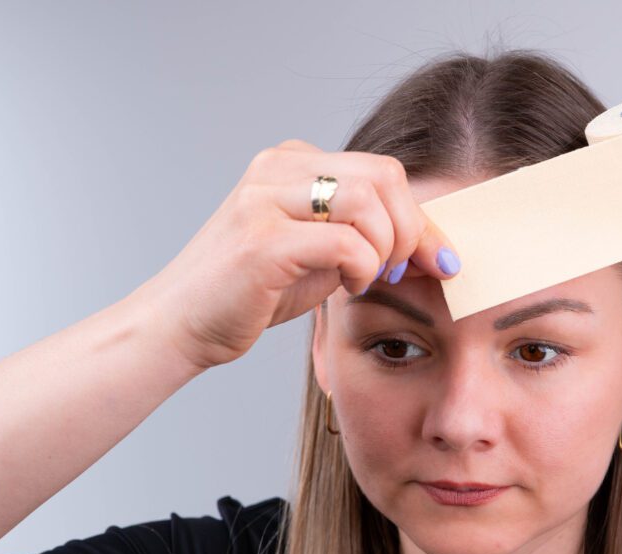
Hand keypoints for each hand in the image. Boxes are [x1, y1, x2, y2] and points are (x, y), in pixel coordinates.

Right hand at [136, 139, 460, 369]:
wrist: (183, 325)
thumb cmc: (254, 293)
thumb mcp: (322, 256)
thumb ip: (367, 237)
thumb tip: (434, 245)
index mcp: (293, 161)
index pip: (383, 171)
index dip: (420, 218)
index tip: (438, 259)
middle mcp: (278, 168)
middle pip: (385, 175)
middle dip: (409, 230)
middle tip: (400, 271)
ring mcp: (265, 199)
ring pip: (367, 201)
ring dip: (384, 248)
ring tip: (367, 278)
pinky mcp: (261, 240)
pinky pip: (345, 242)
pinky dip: (362, 268)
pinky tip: (348, 286)